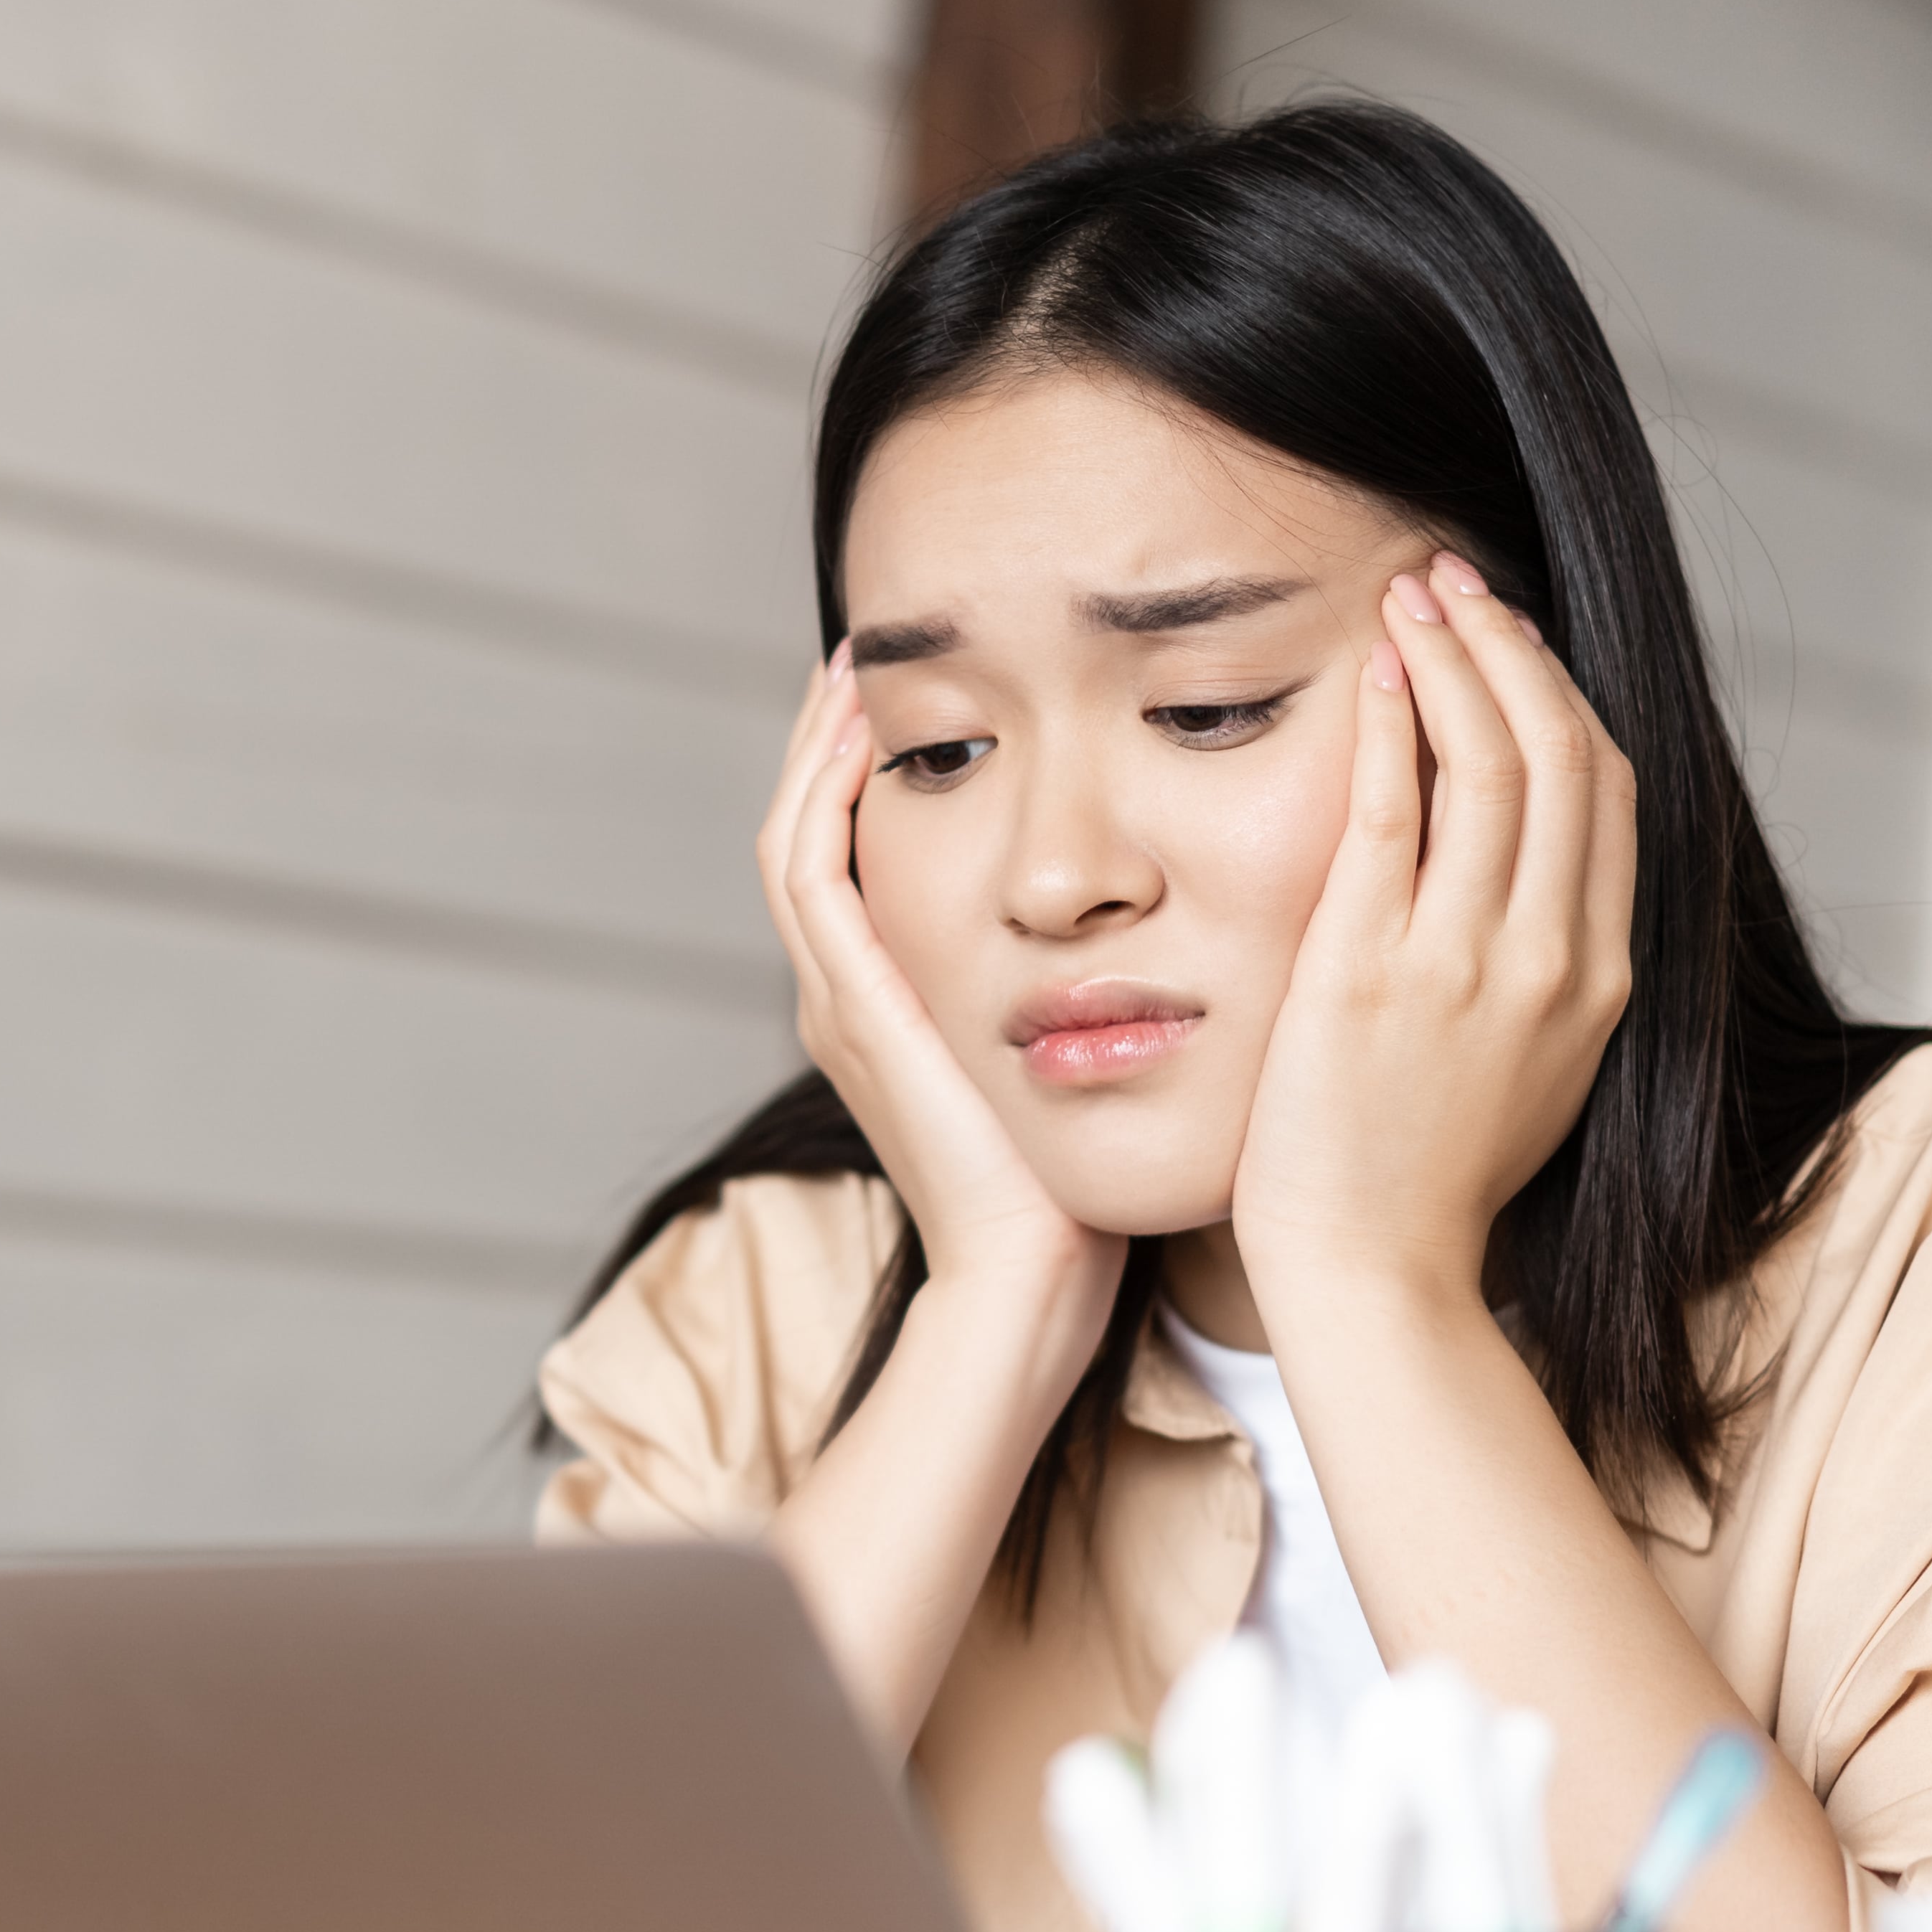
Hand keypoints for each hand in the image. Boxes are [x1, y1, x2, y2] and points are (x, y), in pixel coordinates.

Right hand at [757, 651, 1118, 1310]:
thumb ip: (1062, 995)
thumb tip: (1135, 927)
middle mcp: (842, 999)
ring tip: (852, 673)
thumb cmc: (1063, 1184)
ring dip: (818, 752)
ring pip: (796, 842)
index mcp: (881, 1008)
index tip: (901, 701)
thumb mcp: (1057, 1060)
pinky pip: (816, 878)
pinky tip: (865, 739)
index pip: (846, 860)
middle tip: (860, 658)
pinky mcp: (857, 1011)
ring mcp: (839, 1005)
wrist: (1031, 1273)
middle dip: (828, 744)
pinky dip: (828, 800)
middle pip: (804, 836)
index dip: (861, 778)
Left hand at [1232, 555, 1636, 1307]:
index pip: (1609, 793)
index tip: (1514, 639)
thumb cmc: (1435, 1175)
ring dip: (1452, 658)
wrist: (1377, 1268)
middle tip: (1456, 581)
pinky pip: (1396, 814)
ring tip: (1412, 595)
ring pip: (1492, 760)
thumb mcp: (1538, 1065)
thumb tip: (1544, 886)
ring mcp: (1467, 960)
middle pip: (1563, 751)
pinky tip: (1376, 672)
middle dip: (1511, 647)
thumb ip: (1551, 971)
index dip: (1564, 695)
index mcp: (1603, 975)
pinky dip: (1394, 728)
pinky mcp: (1372, 968)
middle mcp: (1553, 955)